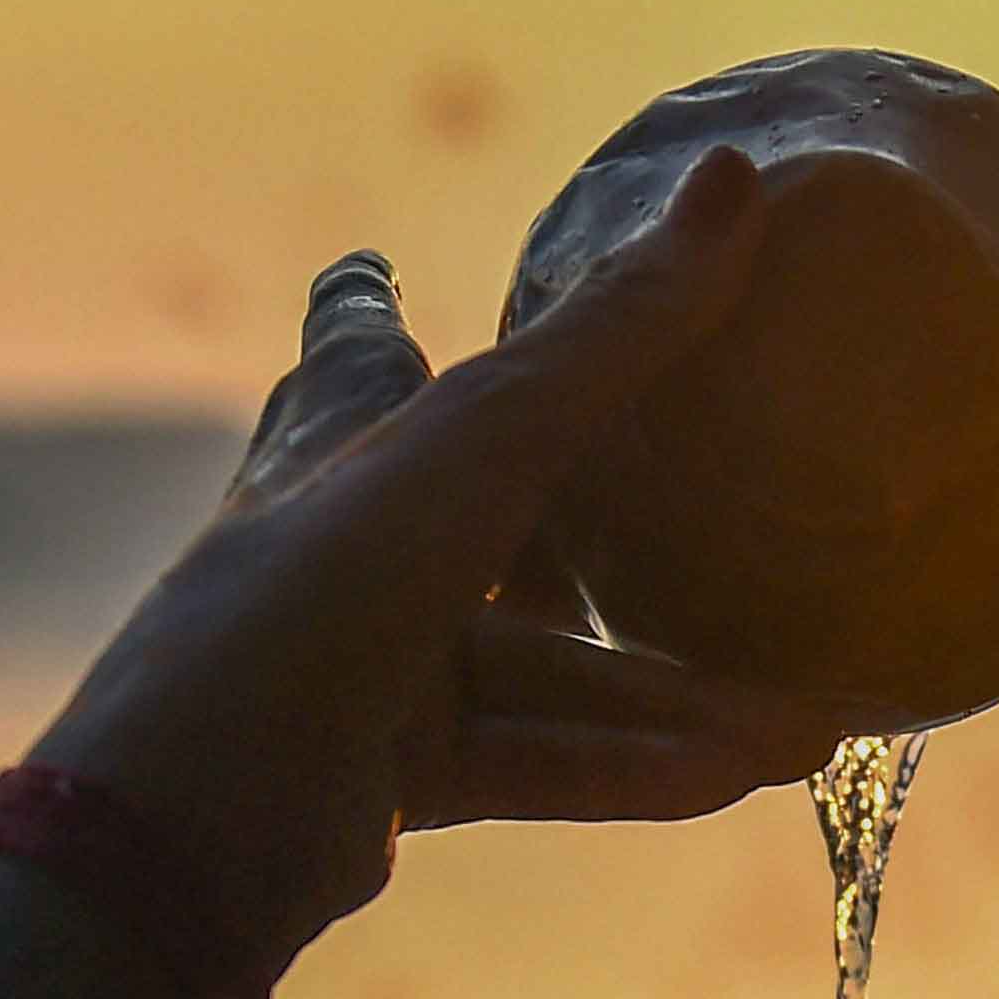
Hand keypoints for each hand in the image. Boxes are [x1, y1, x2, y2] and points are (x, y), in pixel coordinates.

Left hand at [38, 148, 847, 998]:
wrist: (197, 820)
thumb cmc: (320, 588)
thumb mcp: (485, 445)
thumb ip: (617, 334)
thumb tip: (738, 177)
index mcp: (340, 433)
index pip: (353, 344)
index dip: (366, 305)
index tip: (368, 267)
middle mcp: (348, 537)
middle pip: (494, 515)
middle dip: (618, 538)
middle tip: (730, 536)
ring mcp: (368, 661)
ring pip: (544, 668)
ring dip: (665, 698)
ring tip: (800, 728)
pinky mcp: (388, 773)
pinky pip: (534, 756)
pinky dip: (626, 766)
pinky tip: (732, 777)